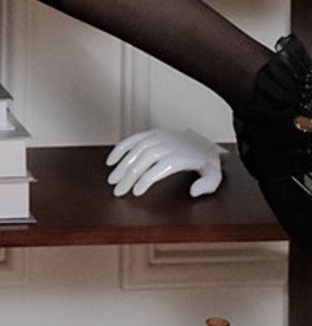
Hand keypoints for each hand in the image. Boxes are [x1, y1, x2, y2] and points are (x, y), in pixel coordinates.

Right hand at [105, 127, 223, 197]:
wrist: (205, 143)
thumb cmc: (207, 163)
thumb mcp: (215, 175)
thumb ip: (207, 185)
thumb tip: (193, 192)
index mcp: (181, 155)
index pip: (159, 167)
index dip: (146, 179)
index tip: (136, 192)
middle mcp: (167, 144)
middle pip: (144, 159)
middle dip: (128, 175)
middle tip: (118, 190)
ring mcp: (158, 137)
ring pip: (136, 149)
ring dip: (122, 164)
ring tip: (112, 180)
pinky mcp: (152, 133)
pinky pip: (133, 139)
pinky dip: (121, 149)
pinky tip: (111, 161)